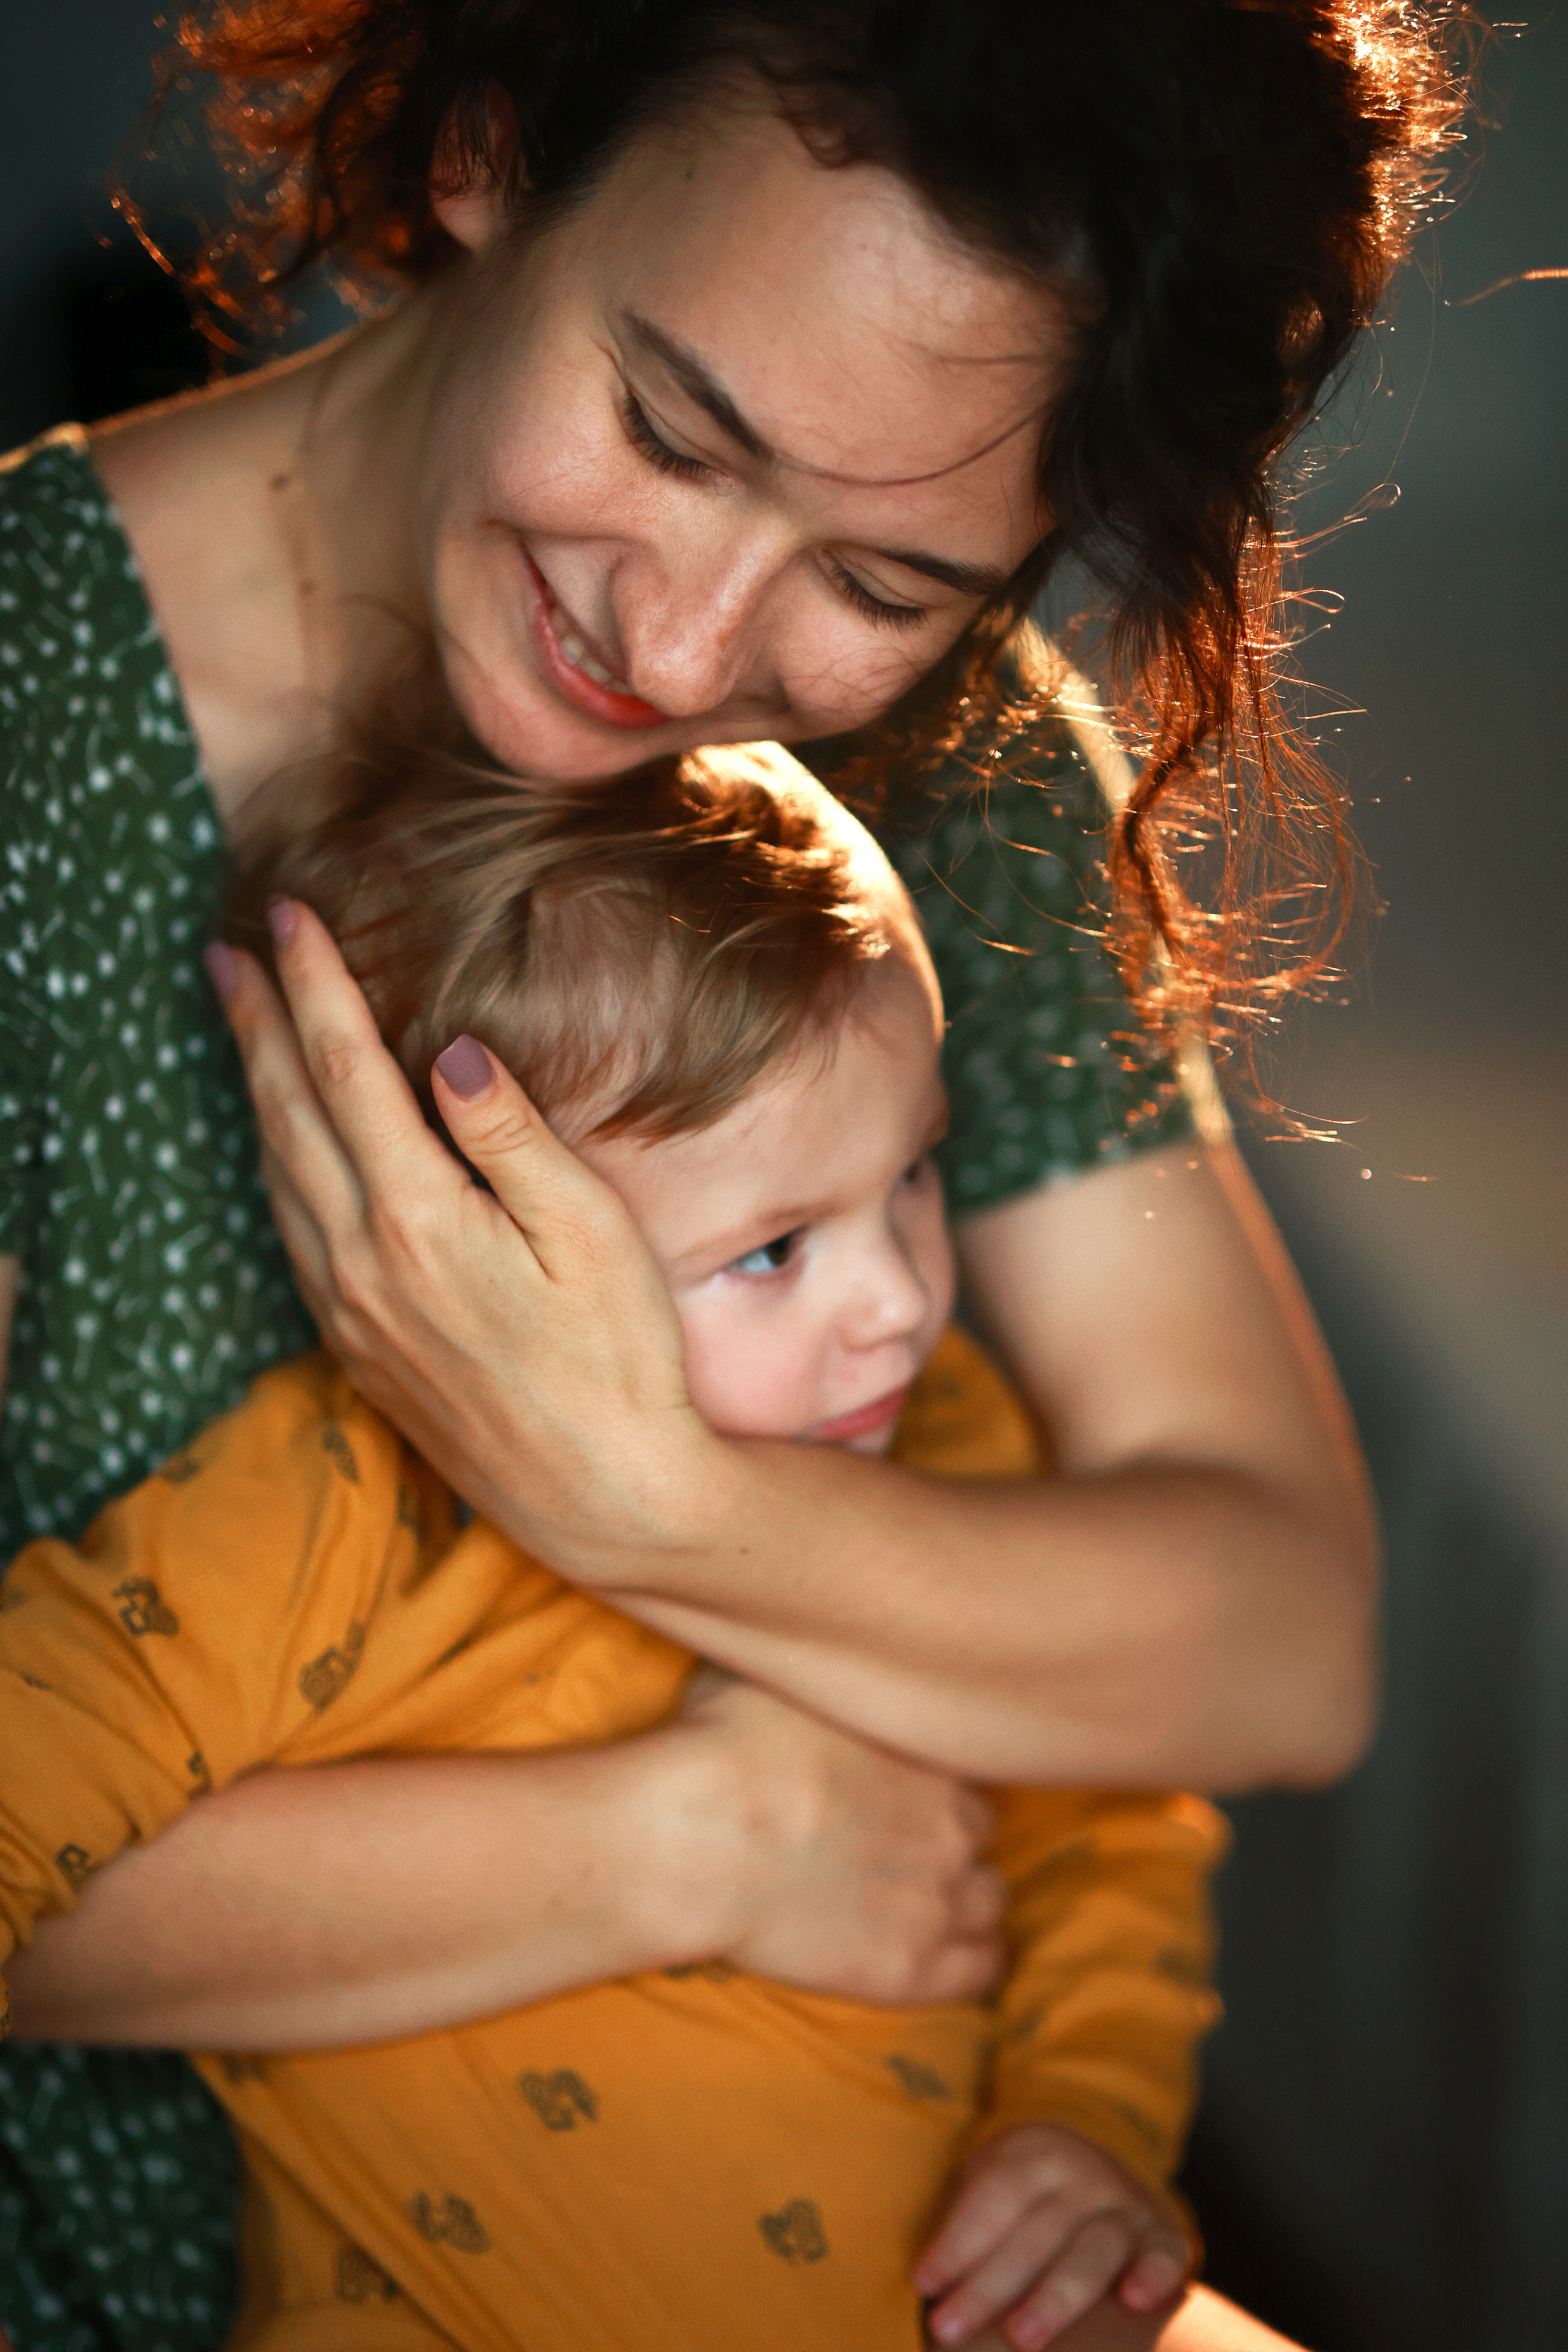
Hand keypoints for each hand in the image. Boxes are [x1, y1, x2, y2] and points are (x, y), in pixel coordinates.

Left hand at [207, 904, 713, 1560]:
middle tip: (229, 952)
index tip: (287, 917)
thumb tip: (447, 1053)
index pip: (344, 1071)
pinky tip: (279, 1143)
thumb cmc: (621, 1358)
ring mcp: (348, 1309)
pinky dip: (273, 1163)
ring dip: (254, 1089)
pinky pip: (290, 1231)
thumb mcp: (591, 1233)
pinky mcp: (355, 1347)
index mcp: (416, 1219)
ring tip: (241, 1026)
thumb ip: (511, 1136)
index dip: (312, 986)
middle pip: (288, 1114)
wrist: (603, 1494)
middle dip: (255, 1023)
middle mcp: (360, 1262)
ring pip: (276, 1173)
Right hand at [678, 1668, 1005, 2003]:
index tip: (891, 1787)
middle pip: (978, 1829)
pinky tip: (937, 1956)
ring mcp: (939, 1896)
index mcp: (928, 1744)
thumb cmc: (724, 1744)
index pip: (962, 1761)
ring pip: (989, 1900)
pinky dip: (967, 1964)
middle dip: (944, 1836)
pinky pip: (982, 1971)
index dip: (926, 1779)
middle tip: (892, 1845)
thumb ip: (813, 1665)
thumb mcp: (772, 1669)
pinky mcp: (915, 1967)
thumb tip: (804, 1645)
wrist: (703, 1836)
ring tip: (912, 1904)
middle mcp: (953, 1818)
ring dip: (960, 1900)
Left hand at [913, 2124, 1190, 2349]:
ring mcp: (1125, 2206)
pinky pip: (1164, 2256)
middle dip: (988, 2287)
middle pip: (1034, 2232)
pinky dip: (1154, 2274)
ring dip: (1055, 2296)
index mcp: (1034, 2153)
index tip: (924, 2282)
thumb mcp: (991, 2190)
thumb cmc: (1023, 2200)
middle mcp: (1084, 2174)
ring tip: (1021, 2338)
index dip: (957, 2241)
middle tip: (946, 2330)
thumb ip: (965, 2231)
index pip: (993, 2197)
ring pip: (1093, 2250)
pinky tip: (1135, 2299)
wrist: (1097, 2170)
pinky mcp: (1161, 2238)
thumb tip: (924, 2287)